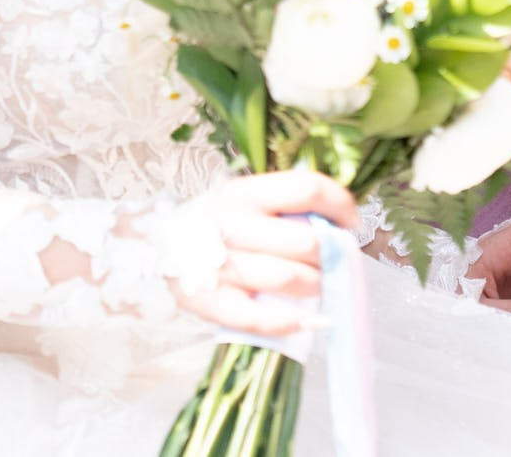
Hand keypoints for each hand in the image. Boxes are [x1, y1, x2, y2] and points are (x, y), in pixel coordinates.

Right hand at [174, 170, 357, 336]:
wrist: (160, 246)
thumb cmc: (221, 224)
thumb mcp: (249, 200)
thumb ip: (288, 207)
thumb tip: (342, 223)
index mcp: (246, 192)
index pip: (308, 189)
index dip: (341, 206)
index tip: (350, 223)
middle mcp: (232, 224)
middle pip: (306, 241)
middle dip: (330, 256)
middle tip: (331, 262)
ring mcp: (220, 265)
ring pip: (289, 279)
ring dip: (315, 286)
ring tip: (316, 286)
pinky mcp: (210, 302)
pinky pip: (260, 318)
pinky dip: (290, 322)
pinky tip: (307, 320)